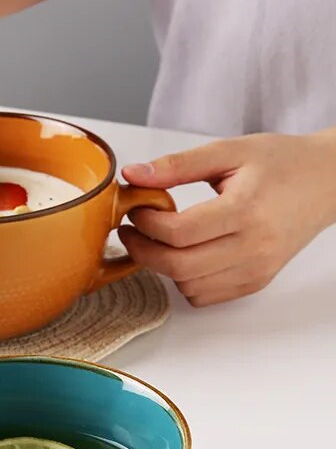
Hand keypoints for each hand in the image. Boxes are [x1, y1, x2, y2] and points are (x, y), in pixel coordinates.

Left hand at [119, 131, 335, 305]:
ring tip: (164, 239)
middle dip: (144, 251)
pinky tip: (187, 254)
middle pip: (178, 266)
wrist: (328, 182)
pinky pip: (204, 296)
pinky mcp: (256, 282)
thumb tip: (133, 175)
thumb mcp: (229, 152)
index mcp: (246, 210)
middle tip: (133, 232)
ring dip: (164, 266)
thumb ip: (178, 165)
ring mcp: (256, 269)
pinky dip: (185, 280)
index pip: (179, 232)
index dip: (147, 224)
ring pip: (187, 286)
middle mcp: (254, 247)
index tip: (136, 211)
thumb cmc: (281, 163)